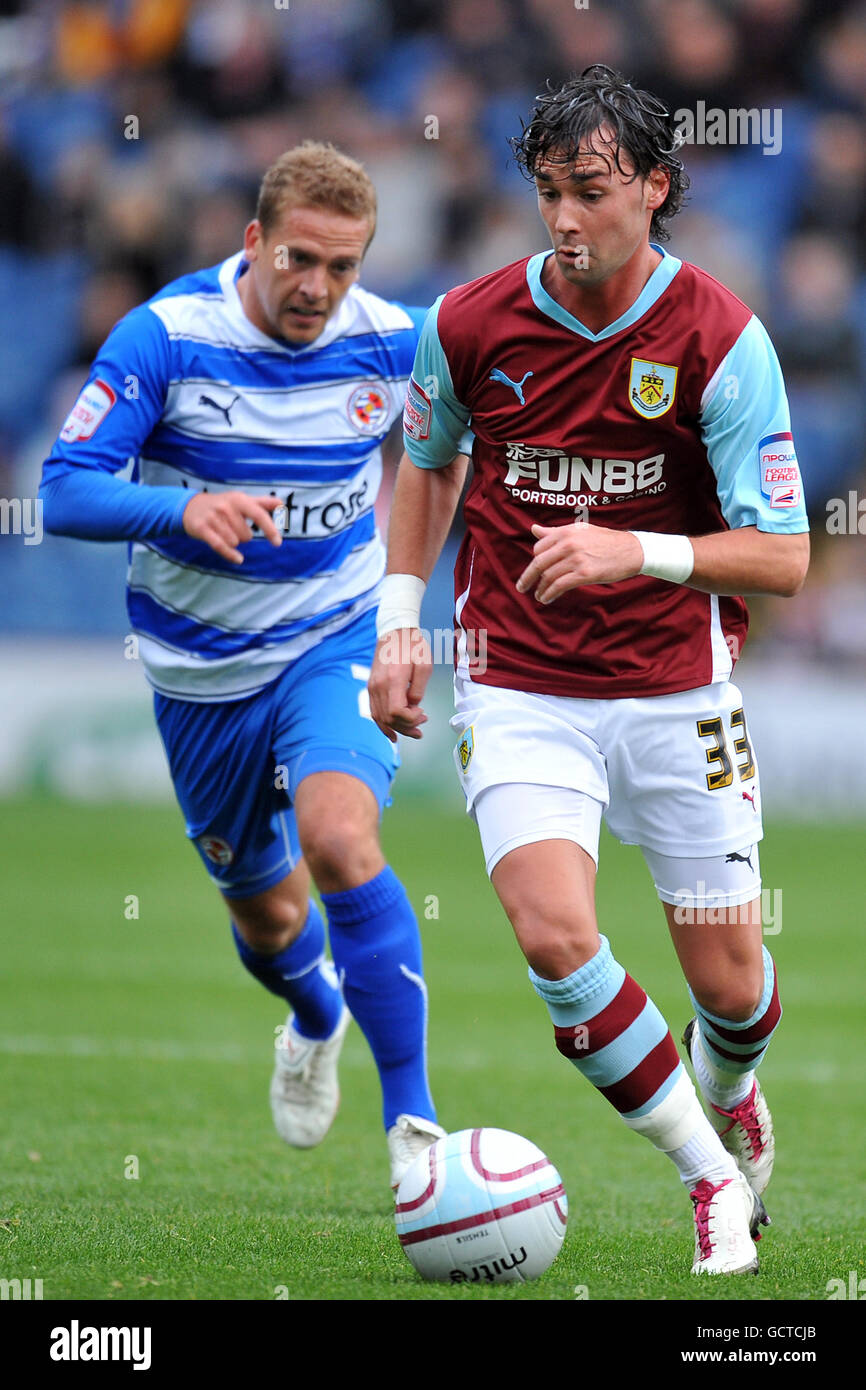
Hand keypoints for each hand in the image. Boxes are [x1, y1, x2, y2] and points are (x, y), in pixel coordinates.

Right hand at [182, 491, 282, 563]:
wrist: (191, 506)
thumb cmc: (223, 505)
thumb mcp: (241, 500)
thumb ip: (262, 503)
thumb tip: (281, 503)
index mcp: (239, 499)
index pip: (258, 515)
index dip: (270, 529)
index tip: (277, 543)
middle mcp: (226, 507)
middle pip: (246, 535)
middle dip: (243, 536)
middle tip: (233, 528)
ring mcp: (213, 518)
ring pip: (234, 542)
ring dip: (233, 542)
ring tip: (224, 532)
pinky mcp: (202, 529)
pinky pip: (220, 546)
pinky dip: (230, 555)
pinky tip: (238, 559)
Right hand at [368, 628, 431, 742]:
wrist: (395, 631)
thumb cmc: (413, 646)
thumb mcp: (424, 666)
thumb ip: (419, 690)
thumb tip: (412, 706)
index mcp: (393, 679)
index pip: (396, 711)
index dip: (410, 719)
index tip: (422, 713)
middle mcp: (379, 685)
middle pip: (389, 718)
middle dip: (407, 726)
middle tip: (423, 723)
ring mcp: (372, 687)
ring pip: (380, 718)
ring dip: (397, 728)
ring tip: (413, 732)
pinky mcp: (371, 686)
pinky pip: (374, 711)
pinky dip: (383, 724)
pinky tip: (392, 733)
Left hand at [516, 520, 643, 604]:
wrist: (631, 550)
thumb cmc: (605, 540)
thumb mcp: (580, 531)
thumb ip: (555, 532)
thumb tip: (534, 529)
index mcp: (566, 532)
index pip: (539, 548)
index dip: (535, 561)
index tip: (534, 571)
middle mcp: (569, 544)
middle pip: (539, 563)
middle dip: (528, 577)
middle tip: (521, 587)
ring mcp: (577, 559)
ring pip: (549, 576)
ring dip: (541, 589)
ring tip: (539, 595)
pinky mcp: (585, 574)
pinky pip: (559, 586)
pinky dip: (550, 593)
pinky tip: (546, 598)